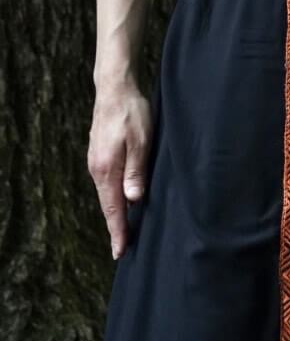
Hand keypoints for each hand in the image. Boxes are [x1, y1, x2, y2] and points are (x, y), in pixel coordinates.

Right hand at [87, 79, 152, 258]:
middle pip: (107, 205)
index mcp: (107, 169)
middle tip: (122, 250)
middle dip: (116, 228)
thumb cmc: (132, 113)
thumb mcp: (141, 141)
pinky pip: (107, 184)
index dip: (118, 231)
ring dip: (115, 213)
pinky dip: (113, 197)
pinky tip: (122, 202)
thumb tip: (134, 200)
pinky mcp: (99, 156)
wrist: (114, 89)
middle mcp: (97, 169)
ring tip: (124, 232)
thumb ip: (136, 171)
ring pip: (107, 195)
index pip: (113, 208)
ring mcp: (96, 163)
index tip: (120, 251)